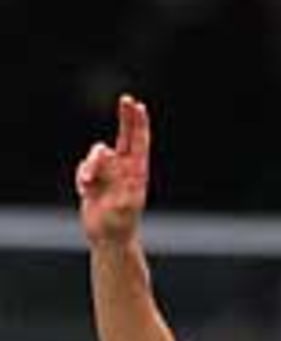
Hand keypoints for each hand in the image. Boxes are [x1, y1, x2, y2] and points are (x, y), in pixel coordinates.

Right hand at [75, 94, 150, 243]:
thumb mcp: (122, 204)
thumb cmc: (120, 225)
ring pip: (97, 154)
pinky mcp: (95, 179)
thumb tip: (108, 154)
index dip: (138, 124)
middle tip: (127, 100)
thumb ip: (115, 178)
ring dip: (90, 166)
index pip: (139, 143)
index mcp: (136, 174)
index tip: (138, 106)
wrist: (108, 240)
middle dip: (126, 118)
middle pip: (125, 137)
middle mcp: (125, 170)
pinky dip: (82, 177)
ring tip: (88, 183)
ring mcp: (109, 173)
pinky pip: (84, 168)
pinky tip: (85, 192)